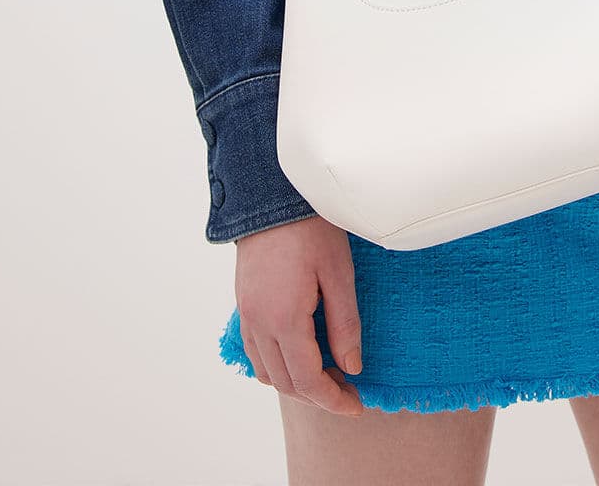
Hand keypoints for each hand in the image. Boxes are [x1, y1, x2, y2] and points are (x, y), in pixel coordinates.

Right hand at [234, 215, 364, 414]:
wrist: (271, 195)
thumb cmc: (310, 228)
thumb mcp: (338, 274)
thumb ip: (345, 325)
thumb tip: (352, 367)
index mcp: (285, 319)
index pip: (308, 380)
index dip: (333, 399)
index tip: (356, 405)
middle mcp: (259, 324)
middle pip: (286, 383)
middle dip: (317, 394)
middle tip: (348, 389)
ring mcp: (247, 315)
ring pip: (267, 371)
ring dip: (295, 382)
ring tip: (327, 373)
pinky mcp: (243, 304)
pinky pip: (255, 351)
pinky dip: (276, 365)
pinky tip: (300, 353)